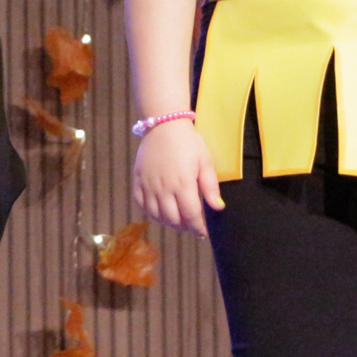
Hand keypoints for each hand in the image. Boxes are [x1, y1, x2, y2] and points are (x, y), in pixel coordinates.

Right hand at [132, 118, 223, 236]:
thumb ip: (210, 187)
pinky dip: (150, 213)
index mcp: (183, 184)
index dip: (198, 228)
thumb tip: (218, 208)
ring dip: (168, 222)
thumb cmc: (188, 142)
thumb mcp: (205, 161)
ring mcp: (148, 185)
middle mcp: (163, 188)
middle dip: (184, 227)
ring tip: (177, 220)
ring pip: (156, 215)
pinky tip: (159, 211)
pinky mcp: (137, 180)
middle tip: (191, 225)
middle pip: (173, 220)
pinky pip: (141, 205)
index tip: (203, 232)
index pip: (191, 216)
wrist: (164, 125)